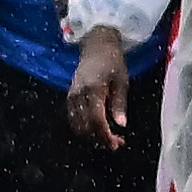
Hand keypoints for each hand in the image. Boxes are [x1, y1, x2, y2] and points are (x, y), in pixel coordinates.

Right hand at [70, 29, 132, 149]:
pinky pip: (73, 118)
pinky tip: (98, 128)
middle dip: (100, 138)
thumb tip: (121, 125)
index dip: (105, 135)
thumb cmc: (113, 62)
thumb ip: (119, 104)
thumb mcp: (122, 81)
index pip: (96, 120)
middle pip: (85, 126)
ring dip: (92, 135)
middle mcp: (79, 95)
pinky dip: (84, 127)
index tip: (116, 144)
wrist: (96, 47)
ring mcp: (72, 96)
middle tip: (117, 143)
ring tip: (109, 137)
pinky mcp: (69, 97)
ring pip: (77, 125)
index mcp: (93, 90)